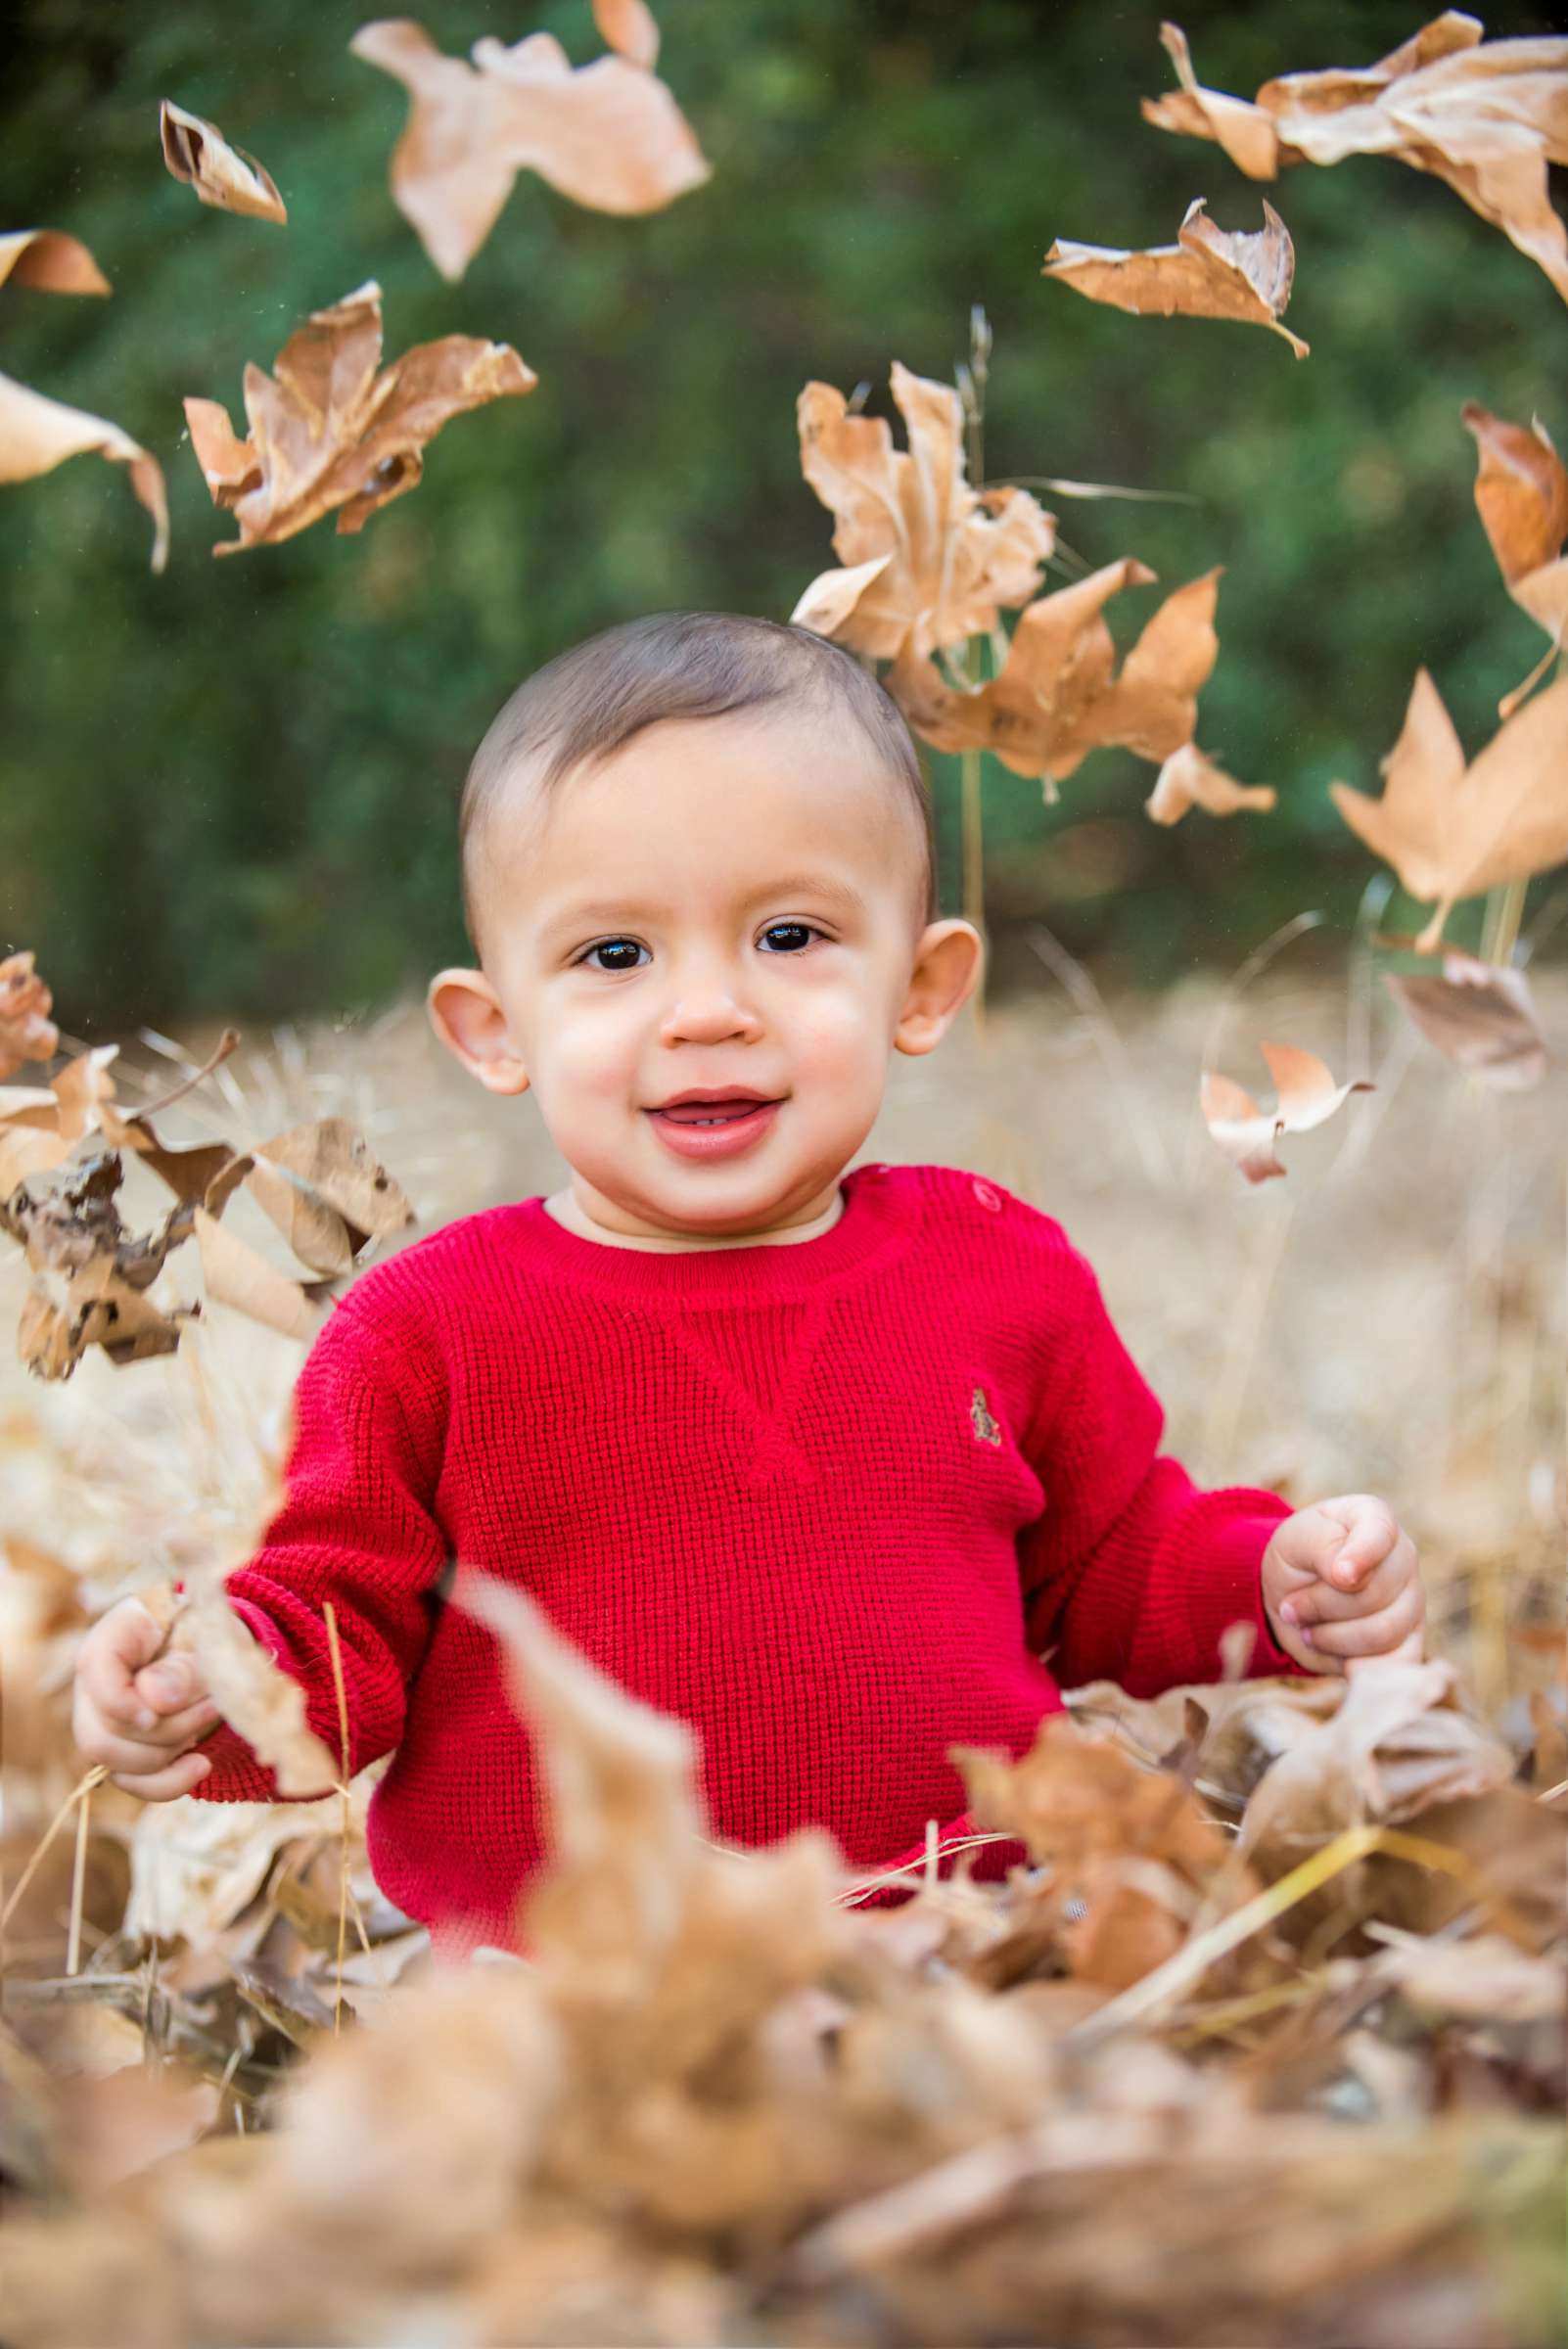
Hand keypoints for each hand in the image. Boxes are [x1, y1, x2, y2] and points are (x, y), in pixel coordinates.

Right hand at [71, 1597, 222, 1799]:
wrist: (217, 1655)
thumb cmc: (208, 1639)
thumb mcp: (207, 1644)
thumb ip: (183, 1669)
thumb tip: (158, 1699)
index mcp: (115, 1635)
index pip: (93, 1667)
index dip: (120, 1701)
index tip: (156, 1715)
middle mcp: (95, 1681)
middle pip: (99, 1732)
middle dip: (163, 1732)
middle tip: (211, 1707)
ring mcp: (101, 1719)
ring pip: (112, 1761)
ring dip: (169, 1753)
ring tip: (208, 1717)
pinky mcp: (121, 1750)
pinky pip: (133, 1782)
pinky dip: (170, 1781)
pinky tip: (200, 1765)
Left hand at [1260, 1494, 1425, 1677]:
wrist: (1290, 1599)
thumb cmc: (1295, 1560)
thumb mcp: (1294, 1541)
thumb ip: (1321, 1546)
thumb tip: (1348, 1576)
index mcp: (1376, 1520)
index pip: (1381, 1534)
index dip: (1360, 1557)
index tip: (1337, 1575)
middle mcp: (1403, 1559)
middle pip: (1374, 1594)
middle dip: (1321, 1606)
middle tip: (1291, 1606)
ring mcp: (1413, 1603)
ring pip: (1383, 1633)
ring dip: (1331, 1637)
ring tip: (1306, 1629)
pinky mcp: (1410, 1643)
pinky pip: (1395, 1663)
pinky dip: (1357, 1665)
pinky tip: (1334, 1655)